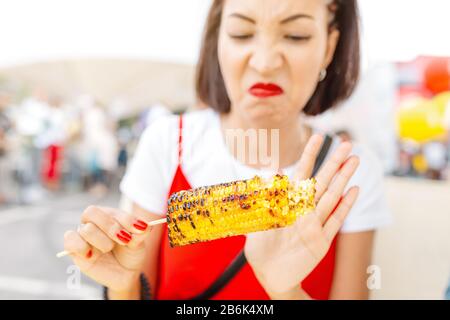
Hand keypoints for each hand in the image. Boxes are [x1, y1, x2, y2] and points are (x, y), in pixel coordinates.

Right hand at [63, 206, 151, 291]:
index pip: (110, 210)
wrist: (125, 273)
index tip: (141, 229)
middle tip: (125, 240)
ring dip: (103, 241)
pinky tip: (94, 255)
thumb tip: (144, 226)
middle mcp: (92, 222)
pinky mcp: (75, 250)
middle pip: (91, 212)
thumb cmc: (130, 252)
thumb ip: (140, 233)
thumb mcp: (139, 242)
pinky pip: (70, 241)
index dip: (125, 219)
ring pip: (86, 229)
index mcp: (108, 215)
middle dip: (111, 227)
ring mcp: (83, 236)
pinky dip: (82, 247)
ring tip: (109, 249)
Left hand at [244, 134, 359, 295]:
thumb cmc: (260, 248)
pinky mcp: (321, 242)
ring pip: (331, 197)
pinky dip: (344, 206)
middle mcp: (303, 210)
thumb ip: (264, 198)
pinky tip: (354, 190)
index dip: (309, 155)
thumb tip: (268, 170)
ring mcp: (314, 225)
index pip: (300, 173)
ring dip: (343, 178)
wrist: (268, 276)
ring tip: (354, 160)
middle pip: (322, 181)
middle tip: (346, 143)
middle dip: (333, 162)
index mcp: (287, 203)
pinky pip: (334, 221)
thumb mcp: (257, 222)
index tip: (318, 136)